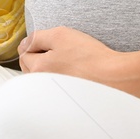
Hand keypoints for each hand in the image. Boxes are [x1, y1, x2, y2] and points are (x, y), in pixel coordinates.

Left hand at [18, 25, 139, 100]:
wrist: (116, 78)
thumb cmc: (90, 56)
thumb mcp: (60, 35)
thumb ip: (37, 37)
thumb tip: (24, 44)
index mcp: (39, 69)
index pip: (23, 54)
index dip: (34, 44)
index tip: (48, 42)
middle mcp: (43, 87)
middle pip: (30, 70)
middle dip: (37, 58)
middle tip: (57, 51)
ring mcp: (54, 97)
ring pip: (42, 81)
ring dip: (48, 72)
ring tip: (67, 64)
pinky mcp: (67, 103)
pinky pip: (54, 91)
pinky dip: (59, 84)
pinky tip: (73, 77)